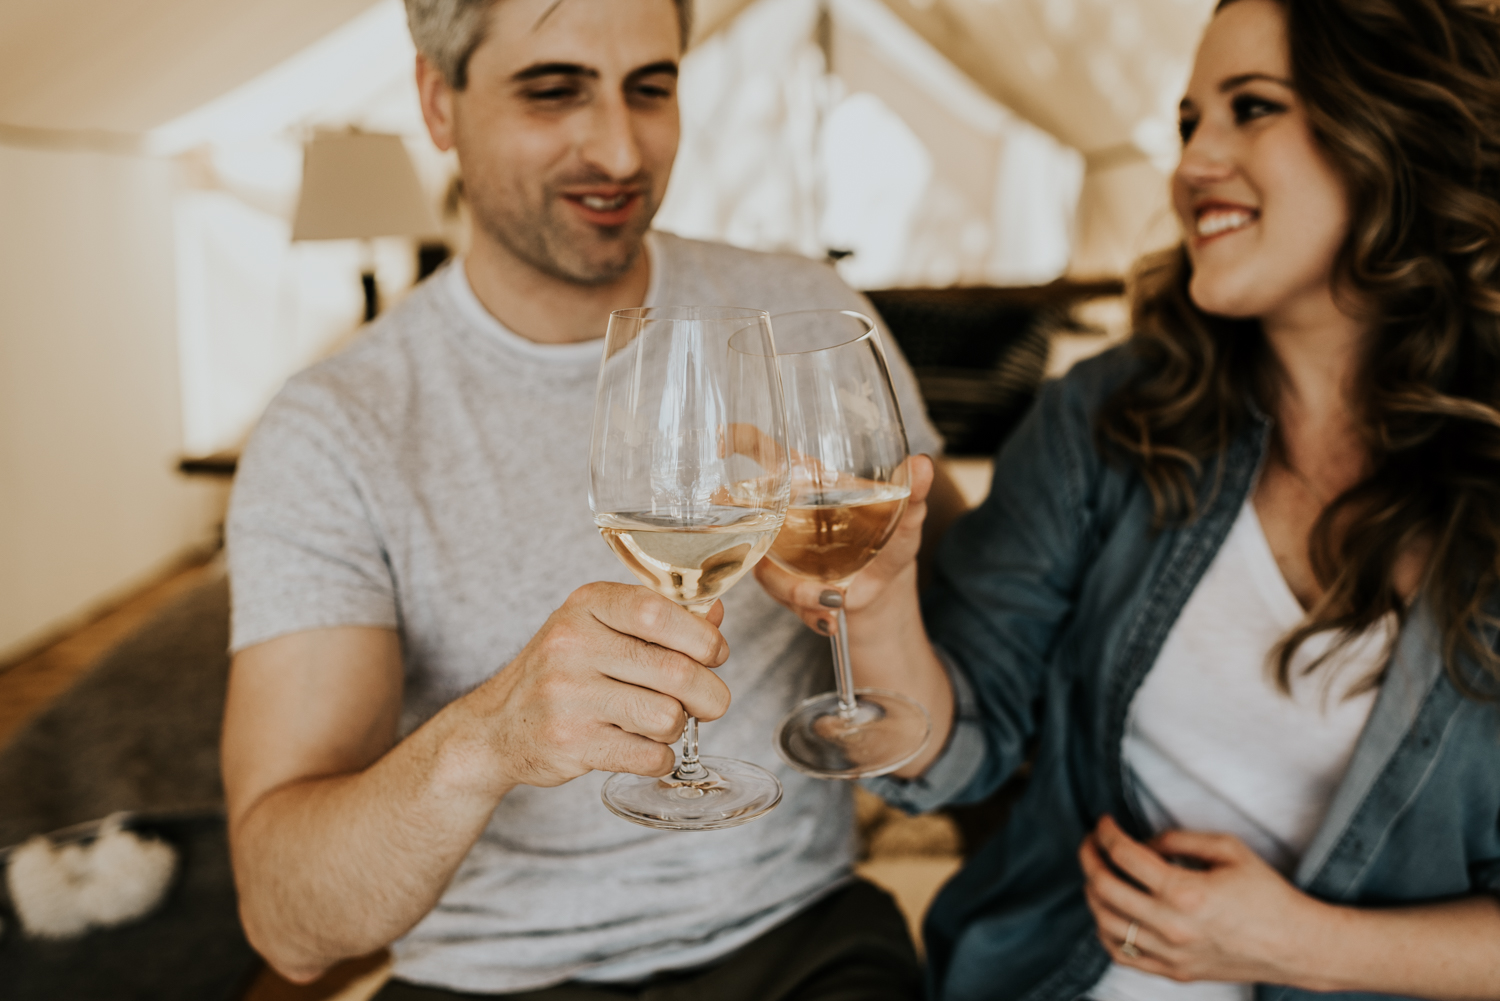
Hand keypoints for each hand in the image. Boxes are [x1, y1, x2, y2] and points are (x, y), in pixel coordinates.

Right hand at [455, 583, 731, 790]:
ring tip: (662, 722)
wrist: (496, 726)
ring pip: (667, 717)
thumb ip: (659, 618)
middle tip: (711, 702)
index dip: (702, 636)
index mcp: (586, 605)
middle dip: (710, 693)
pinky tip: (646, 749)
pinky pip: (648, 756)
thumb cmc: (562, 671)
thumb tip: (717, 613)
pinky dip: (660, 758)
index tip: (715, 653)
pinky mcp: (569, 743)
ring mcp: (567, 696)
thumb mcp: (599, 627)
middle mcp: (571, 645)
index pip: (658, 611)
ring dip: (679, 727)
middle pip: (675, 671)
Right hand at [753, 454, 934, 633]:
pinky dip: (809, 610)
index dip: (738, 441)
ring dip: (798, 590)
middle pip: (748, 514)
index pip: (764, 451)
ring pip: (767, 569)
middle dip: (754, 538)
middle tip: (787, 556)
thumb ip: (912, 494)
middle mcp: (782, 513)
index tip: (720, 441)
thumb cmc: (889, 540)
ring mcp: (777, 550)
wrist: (884, 588)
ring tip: (837, 600)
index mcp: (806, 482)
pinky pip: (783, 597)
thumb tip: (923, 465)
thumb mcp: (905, 519)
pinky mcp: (783, 583)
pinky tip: (831, 619)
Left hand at [1078, 815, 1320, 984]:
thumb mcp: (1228, 849)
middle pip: (1105, 888)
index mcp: (1186, 892)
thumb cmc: (1267, 893)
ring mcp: (1171, 954)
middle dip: (1089, 858)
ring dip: (1092, 893)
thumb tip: (1144, 843)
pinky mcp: (1174, 972)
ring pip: (1105, 923)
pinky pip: (1122, 955)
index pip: (1125, 856)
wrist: (1296, 945)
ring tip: (1097, 874)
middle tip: (1090, 843)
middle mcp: (1172, 927)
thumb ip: (1179, 839)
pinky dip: (1104, 931)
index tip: (1104, 822)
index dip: (1106, 833)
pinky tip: (1108, 911)